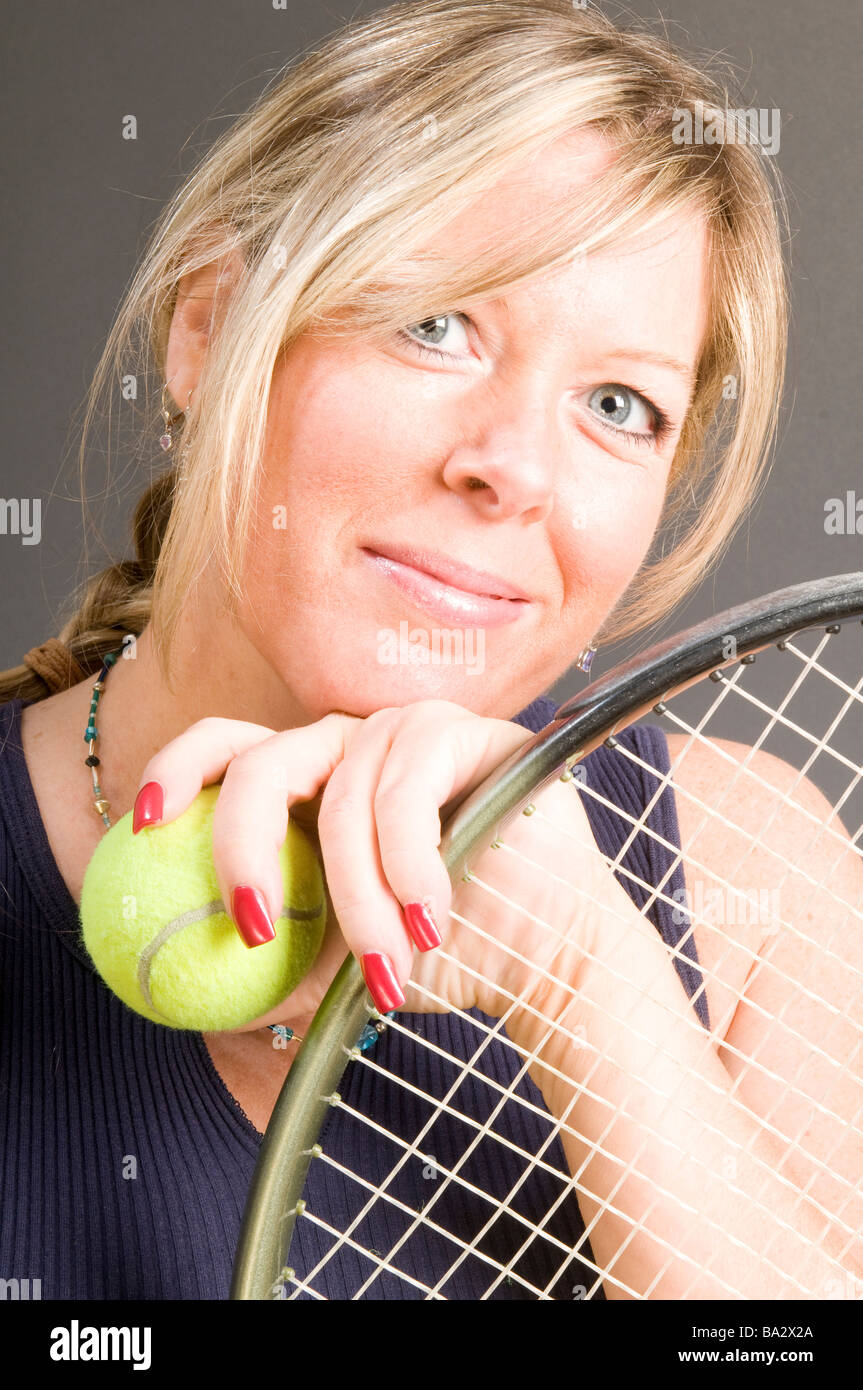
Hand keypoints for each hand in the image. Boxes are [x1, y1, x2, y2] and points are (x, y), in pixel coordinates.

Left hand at [131, 701, 606, 1026]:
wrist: (544, 963)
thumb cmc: (441, 958)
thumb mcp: (334, 969)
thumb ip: (267, 965)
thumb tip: (172, 992)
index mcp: (312, 783)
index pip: (227, 748)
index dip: (176, 769)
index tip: (143, 825)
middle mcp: (352, 746)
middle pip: (264, 759)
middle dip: (245, 844)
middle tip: (251, 925)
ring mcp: (410, 732)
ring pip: (343, 798)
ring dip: (359, 897)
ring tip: (390, 964)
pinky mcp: (469, 733)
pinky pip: (409, 788)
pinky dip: (409, 863)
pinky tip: (433, 917)